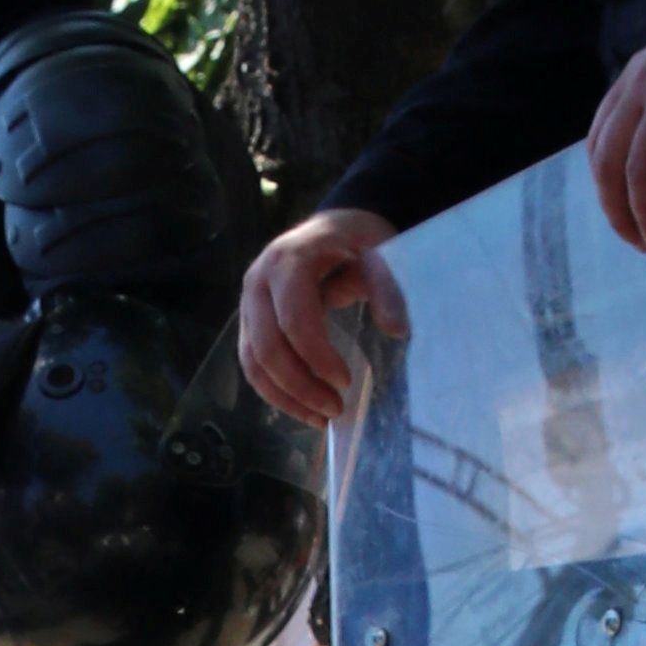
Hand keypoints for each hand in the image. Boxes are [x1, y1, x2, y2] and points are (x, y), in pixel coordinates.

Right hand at [238, 213, 402, 427]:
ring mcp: (249, 303)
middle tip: (335, 409)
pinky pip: (252, 364)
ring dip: (284, 397)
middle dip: (299, 386)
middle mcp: (258, 281)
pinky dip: (275, 391)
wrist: (336, 227)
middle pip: (266, 348)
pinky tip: (304, 407)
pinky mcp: (250, 322)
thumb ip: (387, 288)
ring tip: (321, 418)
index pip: (293, 319)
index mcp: (288, 261)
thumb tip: (396, 330)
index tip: (346, 381)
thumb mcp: (381, 254)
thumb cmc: (360, 241)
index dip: (316, 356)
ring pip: (253, 362)